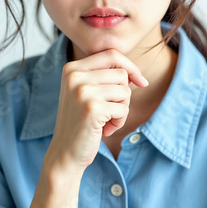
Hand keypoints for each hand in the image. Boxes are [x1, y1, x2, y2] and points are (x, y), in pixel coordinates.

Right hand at [43, 49, 148, 176]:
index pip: (111, 54)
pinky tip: (104, 130)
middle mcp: (75, 76)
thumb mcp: (87, 92)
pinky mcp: (92, 108)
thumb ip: (105, 76)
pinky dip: (119, 122)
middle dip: (124, 94)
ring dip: (122, 108)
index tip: (141, 82)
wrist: (64, 153)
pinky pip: (123, 108)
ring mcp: (82, 91)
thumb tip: (137, 75)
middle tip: (110, 110)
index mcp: (72, 68)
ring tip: (106, 120)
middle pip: (121, 73)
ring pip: (124, 91)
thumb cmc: (81, 122)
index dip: (130, 67)